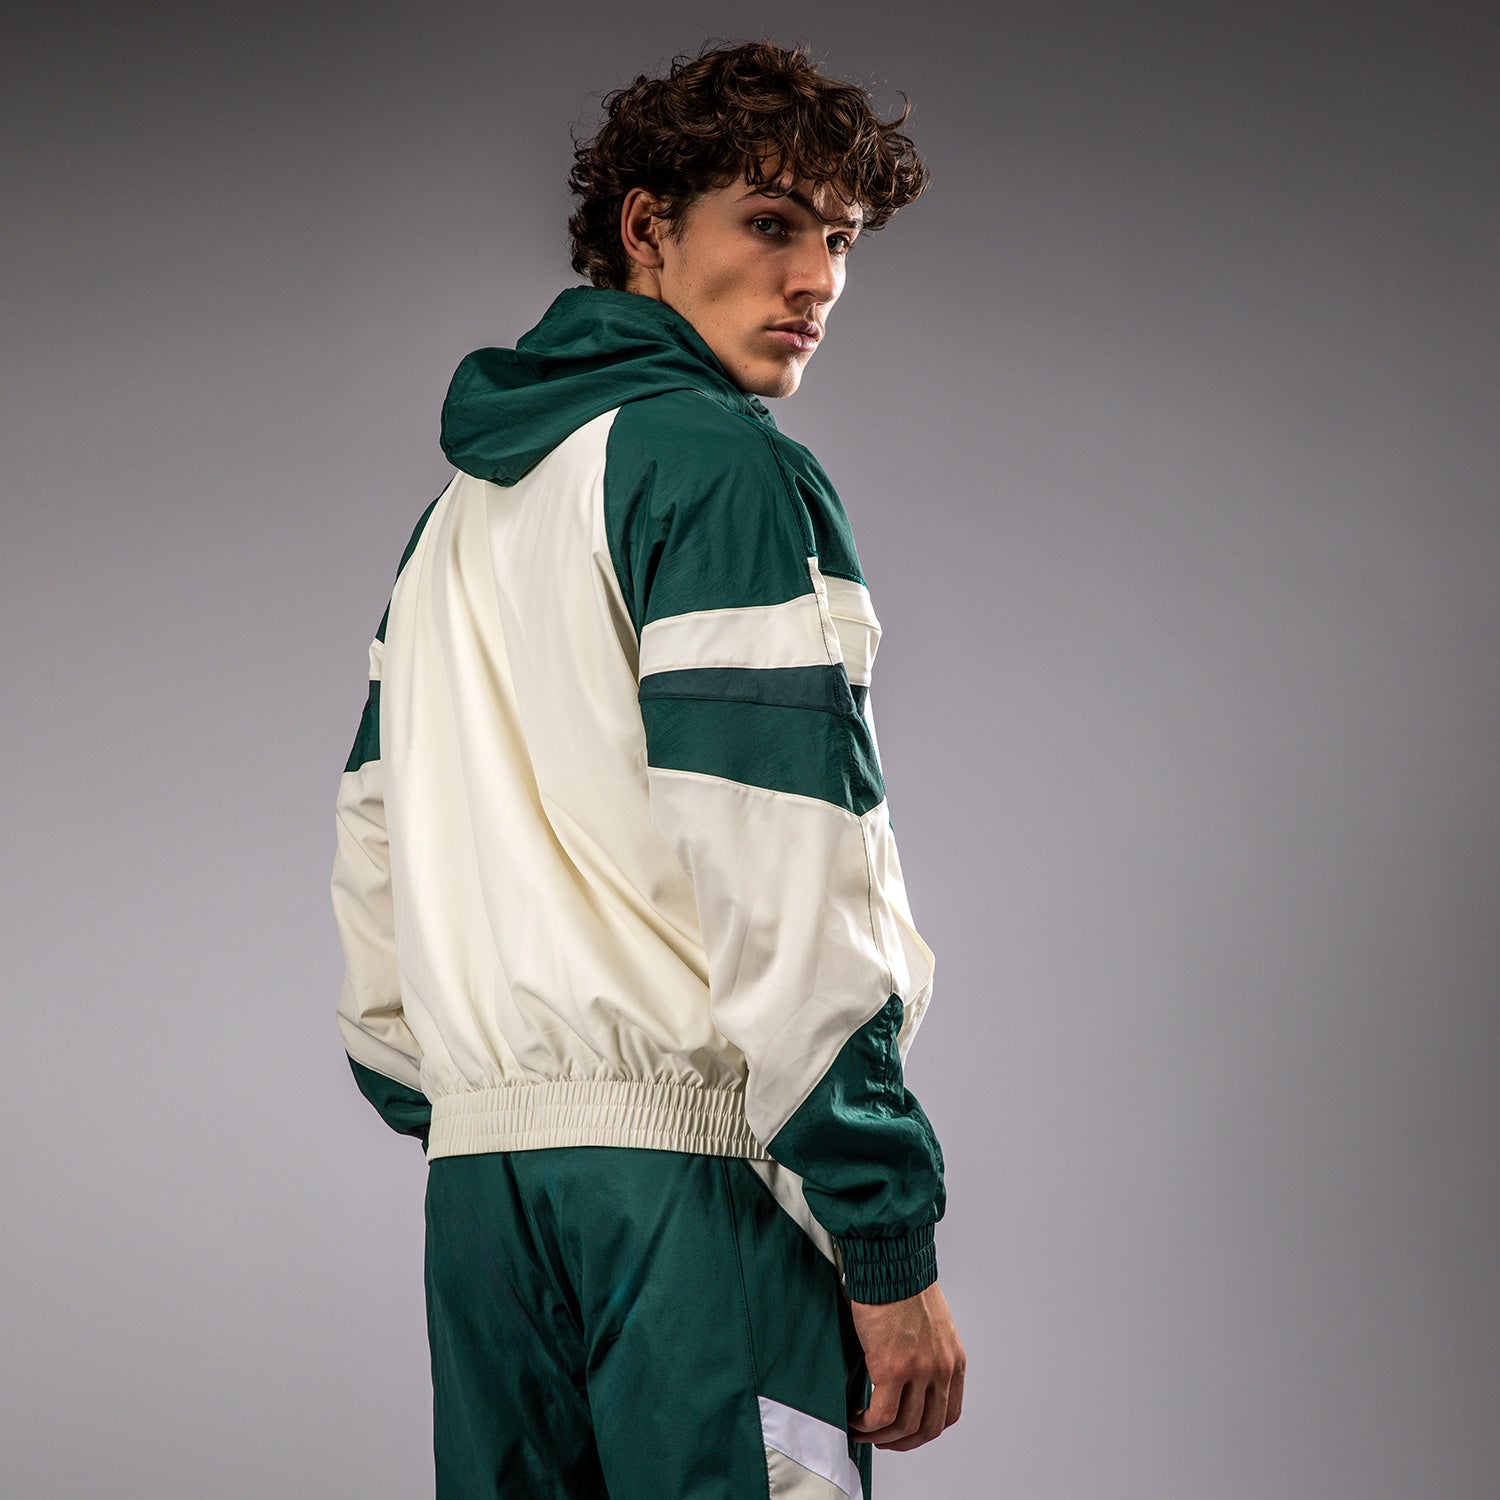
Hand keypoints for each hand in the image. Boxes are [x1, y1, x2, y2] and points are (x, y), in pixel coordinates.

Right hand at [846, 1279, 965, 1450]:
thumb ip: (927, 1352)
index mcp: (953, 1360)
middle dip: (902, 1442)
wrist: (891, 1263)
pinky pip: (880, 1414)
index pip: (948, 1414)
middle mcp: (941, 1369)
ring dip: (879, 1435)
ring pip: (903, 1427)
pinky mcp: (892, 1368)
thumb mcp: (931, 1324)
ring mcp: (919, 1371)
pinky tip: (854, 1415)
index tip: (904, 1430)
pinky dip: (866, 1423)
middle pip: (927, 1428)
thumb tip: (907, 1373)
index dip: (924, 1430)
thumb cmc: (903, 1284)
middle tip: (881, 1438)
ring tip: (861, 1428)